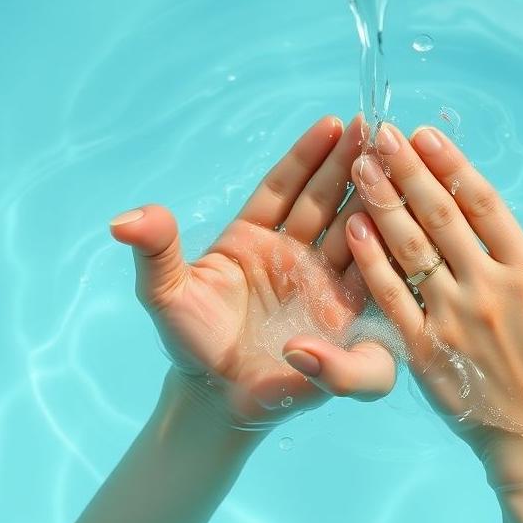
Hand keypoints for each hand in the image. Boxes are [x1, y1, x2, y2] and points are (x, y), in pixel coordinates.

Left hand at [109, 116, 395, 427]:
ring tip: (394, 160)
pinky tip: (399, 220)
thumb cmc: (190, 343)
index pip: (285, 187)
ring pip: (351, 229)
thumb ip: (154, 252)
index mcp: (252, 238)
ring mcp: (321, 281)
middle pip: (325, 199)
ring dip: (371, 195)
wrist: (217, 400)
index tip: (331, 122)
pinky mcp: (342, 314)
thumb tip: (124, 220)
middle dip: (349, 162)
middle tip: (374, 126)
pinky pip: (365, 277)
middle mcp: (293, 253)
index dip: (307, 155)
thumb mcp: (165, 293)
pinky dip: (379, 249)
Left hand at [299, 121, 522, 488]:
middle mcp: (486, 288)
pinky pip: (392, 296)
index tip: (427, 134)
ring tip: (361, 162)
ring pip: (410, 247)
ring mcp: (451, 318)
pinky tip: (353, 225)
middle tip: (382, 131)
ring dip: (383, 200)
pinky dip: (371, 259)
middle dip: (409, 169)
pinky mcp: (425, 348)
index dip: (453, 165)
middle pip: (439, 215)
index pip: (484, 205)